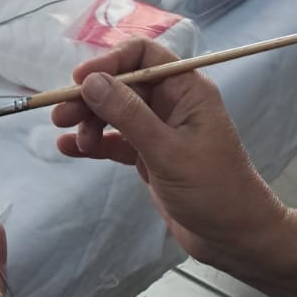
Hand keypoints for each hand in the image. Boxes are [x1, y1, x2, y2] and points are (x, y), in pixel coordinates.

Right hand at [53, 36, 286, 278]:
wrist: (236, 239)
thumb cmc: (213, 190)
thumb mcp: (167, 151)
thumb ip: (128, 115)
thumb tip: (91, 81)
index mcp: (187, 89)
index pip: (143, 57)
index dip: (109, 62)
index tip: (78, 80)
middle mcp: (173, 103)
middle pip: (123, 85)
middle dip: (91, 97)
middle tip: (59, 115)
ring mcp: (161, 130)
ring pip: (117, 112)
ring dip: (91, 121)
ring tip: (71, 139)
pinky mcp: (151, 156)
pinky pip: (117, 140)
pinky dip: (96, 142)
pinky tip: (71, 149)